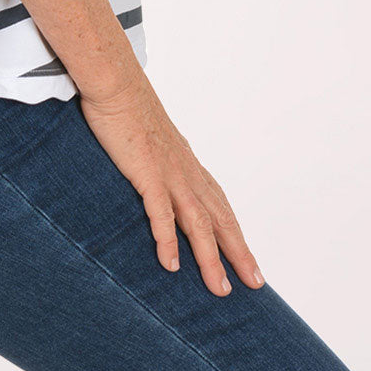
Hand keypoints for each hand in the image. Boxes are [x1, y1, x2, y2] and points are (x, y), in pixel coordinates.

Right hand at [78, 71, 264, 295]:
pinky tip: (171, 265)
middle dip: (238, 253)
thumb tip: (158, 183)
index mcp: (188, 165)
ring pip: (197, 222)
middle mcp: (186, 171)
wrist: (116, 81)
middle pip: (219, 218)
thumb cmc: (129, 108)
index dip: (236, 235)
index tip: (249, 262)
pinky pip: (160, 210)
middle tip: (254, 283)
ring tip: (220, 289)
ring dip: (210, 258)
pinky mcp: (146, 170)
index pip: (220, 206)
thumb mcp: (152, 141)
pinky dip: (167, 238)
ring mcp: (169, 171)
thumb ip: (160, 164)